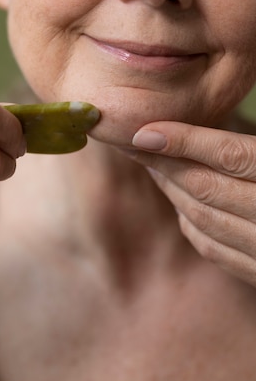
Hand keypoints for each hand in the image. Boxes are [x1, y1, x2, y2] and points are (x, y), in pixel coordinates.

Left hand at [131, 121, 255, 286]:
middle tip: (137, 143)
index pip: (233, 157)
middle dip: (165, 164)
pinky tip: (179, 202)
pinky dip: (190, 223)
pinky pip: (216, 250)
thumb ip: (253, 149)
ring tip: (152, 164)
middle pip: (208, 188)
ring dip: (171, 191)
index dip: (185, 140)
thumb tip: (214, 133)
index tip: (145, 130)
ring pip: (205, 219)